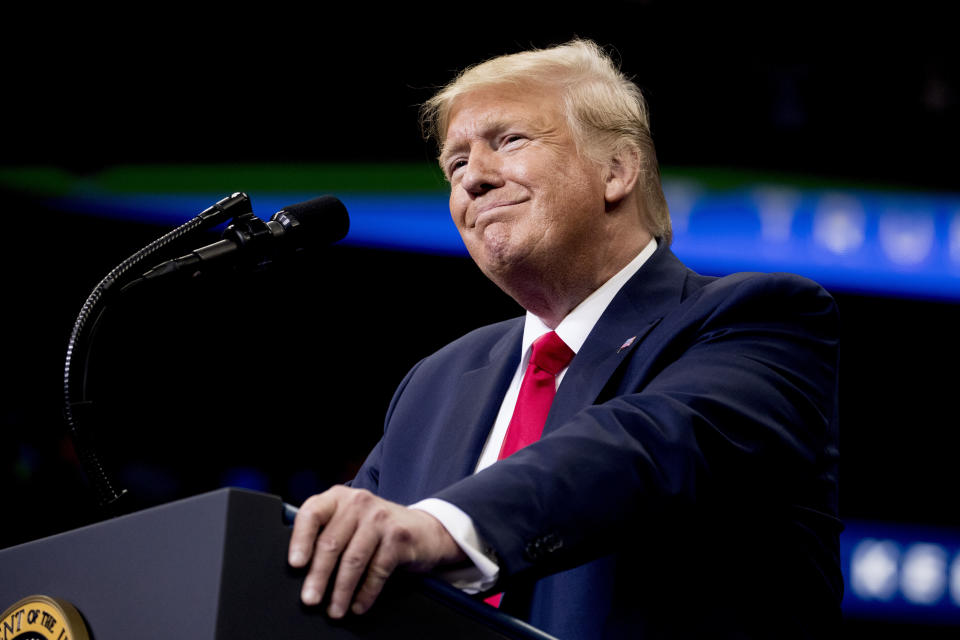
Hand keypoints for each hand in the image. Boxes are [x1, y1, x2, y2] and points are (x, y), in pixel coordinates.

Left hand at [288, 485, 466, 617]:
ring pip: (353, 559)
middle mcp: (359, 502)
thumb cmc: (378, 529)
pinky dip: (366, 592)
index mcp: (339, 497)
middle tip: (310, 599)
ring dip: (341, 590)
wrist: (424, 530)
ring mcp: (380, 518)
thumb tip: (300, 567)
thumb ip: (327, 532)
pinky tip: (358, 605)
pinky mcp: (398, 536)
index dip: (300, 540)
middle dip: (318, 576)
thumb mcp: (350, 521)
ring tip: (335, 610)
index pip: (312, 513)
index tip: (296, 564)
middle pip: (331, 542)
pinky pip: (377, 570)